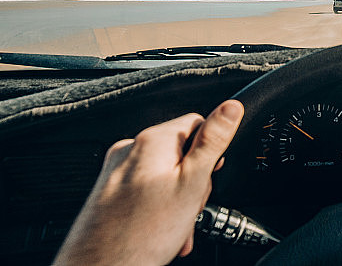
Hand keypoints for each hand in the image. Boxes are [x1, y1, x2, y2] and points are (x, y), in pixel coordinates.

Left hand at [53, 100, 244, 265]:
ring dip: (178, 200)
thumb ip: (213, 141)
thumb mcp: (192, 183)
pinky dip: (159, 208)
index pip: (196, 124)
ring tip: (176, 226)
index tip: (209, 175)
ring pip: (164, 175)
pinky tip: (162, 230)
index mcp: (152, 141)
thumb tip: (231, 108)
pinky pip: (146, 191)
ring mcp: (116, 171)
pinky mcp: (110, 192)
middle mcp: (129, 150)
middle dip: (192, 182)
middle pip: (180, 152)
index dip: (210, 152)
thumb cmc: (142, 234)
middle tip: (190, 207)